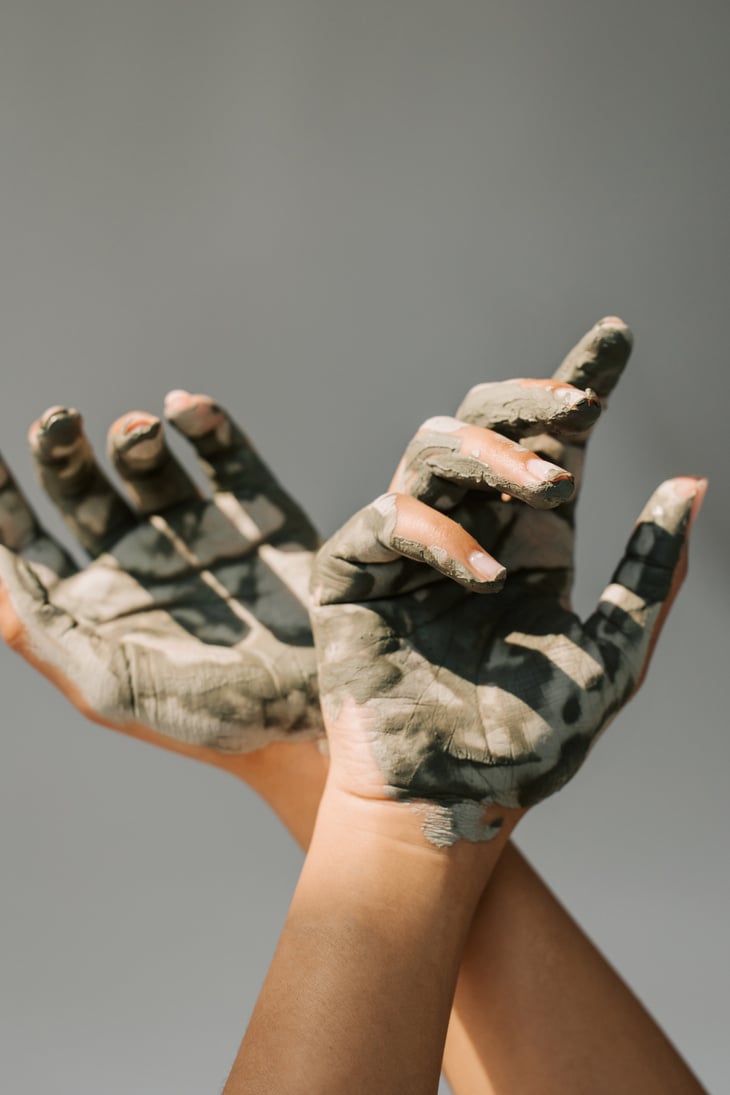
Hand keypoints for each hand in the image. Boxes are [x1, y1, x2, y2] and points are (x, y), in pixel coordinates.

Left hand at [0, 392, 321, 761]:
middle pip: (78, 487)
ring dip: (131, 435)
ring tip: (139, 430)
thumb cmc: (211, 717)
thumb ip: (39, 628)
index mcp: (93, 603)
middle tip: (59, 420)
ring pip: (145, 461)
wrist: (322, 712)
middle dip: (60, 449)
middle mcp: (138, 560)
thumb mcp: (109, 685)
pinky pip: (224, 453)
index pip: (24, 540)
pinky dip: (203, 422)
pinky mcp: (257, 513)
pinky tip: (183, 411)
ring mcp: (198, 532)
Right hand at [310, 319, 706, 845]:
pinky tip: (483, 576)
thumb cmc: (528, 746)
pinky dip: (441, 533)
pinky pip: (390, 517)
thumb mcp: (609, 658)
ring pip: (434, 446)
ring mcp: (408, 548)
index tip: (616, 336)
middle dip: (531, 403)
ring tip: (547, 487)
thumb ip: (647, 575)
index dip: (579, 382)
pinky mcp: (354, 572)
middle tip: (581, 411)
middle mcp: (470, 531)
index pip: (553, 444)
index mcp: (530, 543)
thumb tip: (690, 484)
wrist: (449, 807)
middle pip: (487, 421)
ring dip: (494, 454)